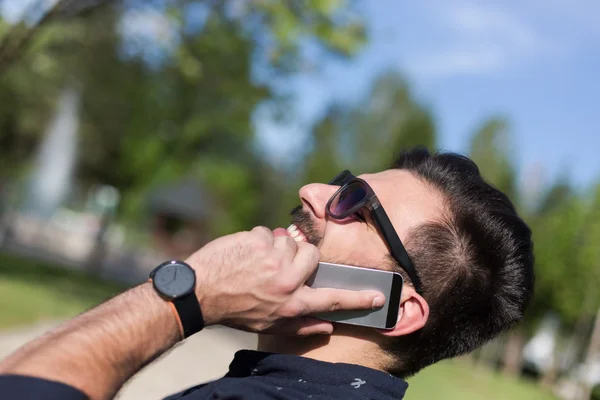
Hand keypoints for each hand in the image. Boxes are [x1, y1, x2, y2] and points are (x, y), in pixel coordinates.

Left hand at [185, 226, 384, 335]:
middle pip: (312, 254)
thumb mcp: (270, 324)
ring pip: (289, 240)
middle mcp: (288, 280)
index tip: (379, 296)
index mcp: (293, 303)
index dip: (358, 299)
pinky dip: (257, 241)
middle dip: (300, 256)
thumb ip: (302, 324)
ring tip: (258, 262)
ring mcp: (273, 258)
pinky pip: (267, 233)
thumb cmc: (236, 310)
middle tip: (281, 266)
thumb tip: (328, 326)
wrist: (200, 291)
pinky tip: (245, 254)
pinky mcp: (258, 240)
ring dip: (276, 248)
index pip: (333, 300)